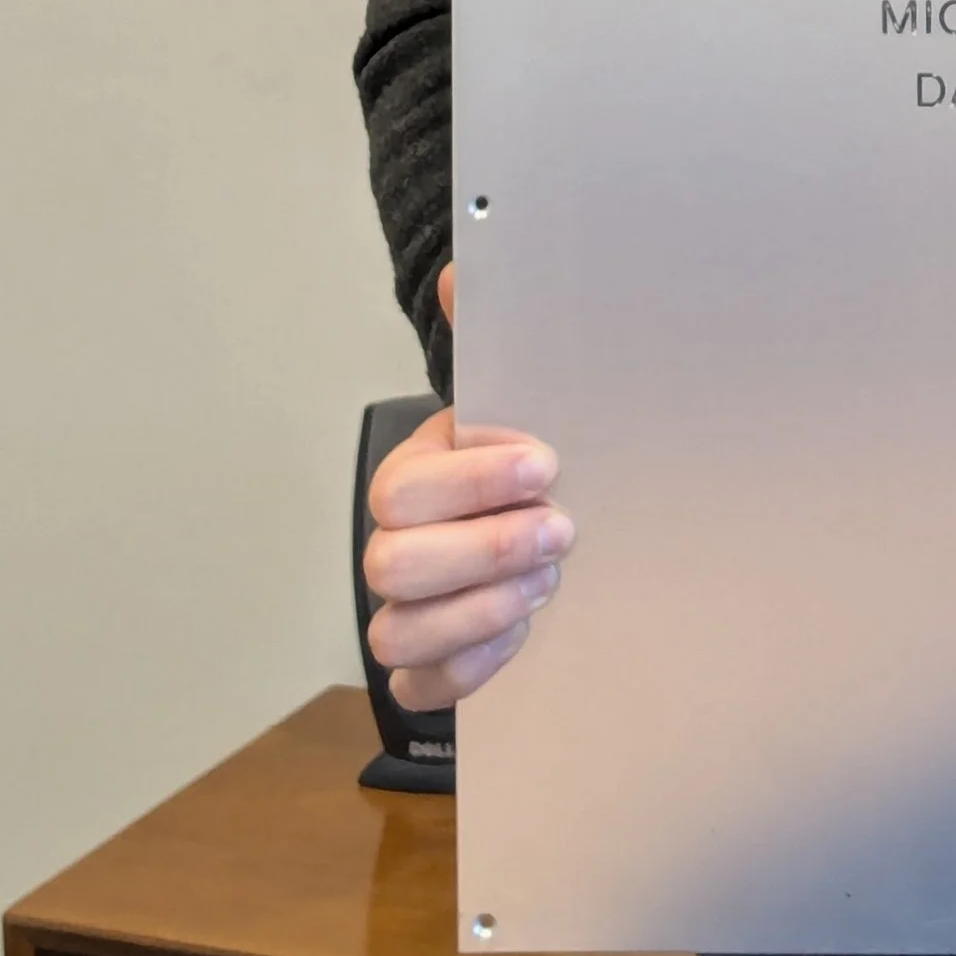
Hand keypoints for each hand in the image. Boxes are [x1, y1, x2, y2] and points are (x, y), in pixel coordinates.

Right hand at [362, 261, 571, 709]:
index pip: (406, 488)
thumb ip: (490, 338)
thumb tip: (463, 270)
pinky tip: (522, 634)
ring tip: (549, 581)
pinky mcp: (430, 665)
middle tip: (560, 529)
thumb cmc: (523, 451)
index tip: (547, 464)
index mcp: (413, 475)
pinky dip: (469, 666)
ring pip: (399, 631)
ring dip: (481, 609)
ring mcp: (407, 610)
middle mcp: (396, 546)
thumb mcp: (515, 393)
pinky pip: (422, 685)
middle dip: (484, 550)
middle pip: (395, 565)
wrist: (536, 514)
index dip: (473, 481)